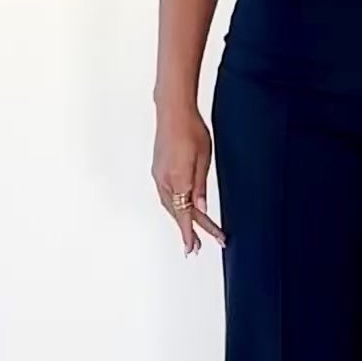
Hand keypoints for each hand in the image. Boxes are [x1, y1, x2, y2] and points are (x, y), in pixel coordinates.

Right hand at [152, 100, 225, 254]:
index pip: (185, 213)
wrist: (173, 111)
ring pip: (170, 205)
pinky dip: (175, 207)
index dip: (190, 233)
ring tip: (193, 234)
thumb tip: (200, 207)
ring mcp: (159, 176)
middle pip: (177, 212)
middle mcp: (164, 180)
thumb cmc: (191, 130)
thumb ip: (200, 186)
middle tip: (197, 248)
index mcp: (178, 179)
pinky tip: (182, 211)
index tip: (192, 249)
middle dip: (188, 231)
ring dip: (182, 220)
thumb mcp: (203, 159)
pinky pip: (167, 195)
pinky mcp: (158, 171)